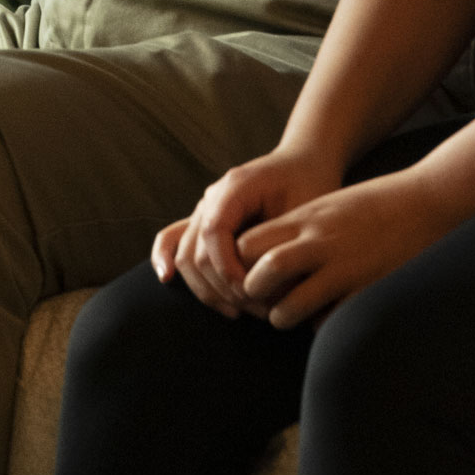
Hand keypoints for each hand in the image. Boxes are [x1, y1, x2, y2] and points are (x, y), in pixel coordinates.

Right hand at [153, 146, 344, 317]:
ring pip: (185, 254)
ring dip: (207, 288)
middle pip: (196, 250)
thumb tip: (267, 285)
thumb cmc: (309, 186)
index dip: (227, 269)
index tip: (252, 293)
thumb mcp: (303, 210)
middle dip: (222, 287)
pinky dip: (165, 257)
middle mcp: (212, 197)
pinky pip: (174, 237)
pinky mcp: (204, 221)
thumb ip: (280, 242)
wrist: (305, 164)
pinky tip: (166, 279)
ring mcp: (204, 208)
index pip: (214, 232)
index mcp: (235, 187)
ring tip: (238, 310)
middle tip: (256, 310)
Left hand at [231, 170, 459, 328]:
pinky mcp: (364, 291)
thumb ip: (297, 226)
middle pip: (260, 276)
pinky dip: (319, 326)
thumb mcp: (327, 205)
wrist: (425, 201)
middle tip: (260, 300)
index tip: (244, 271)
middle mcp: (317, 243)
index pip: (248, 243)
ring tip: (287, 314)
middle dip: (252, 295)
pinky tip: (324, 317)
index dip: (239, 263)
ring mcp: (341, 269)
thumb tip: (261, 253)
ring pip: (287, 308)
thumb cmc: (374, 204)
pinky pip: (326, 323)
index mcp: (305, 218)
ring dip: (281, 317)